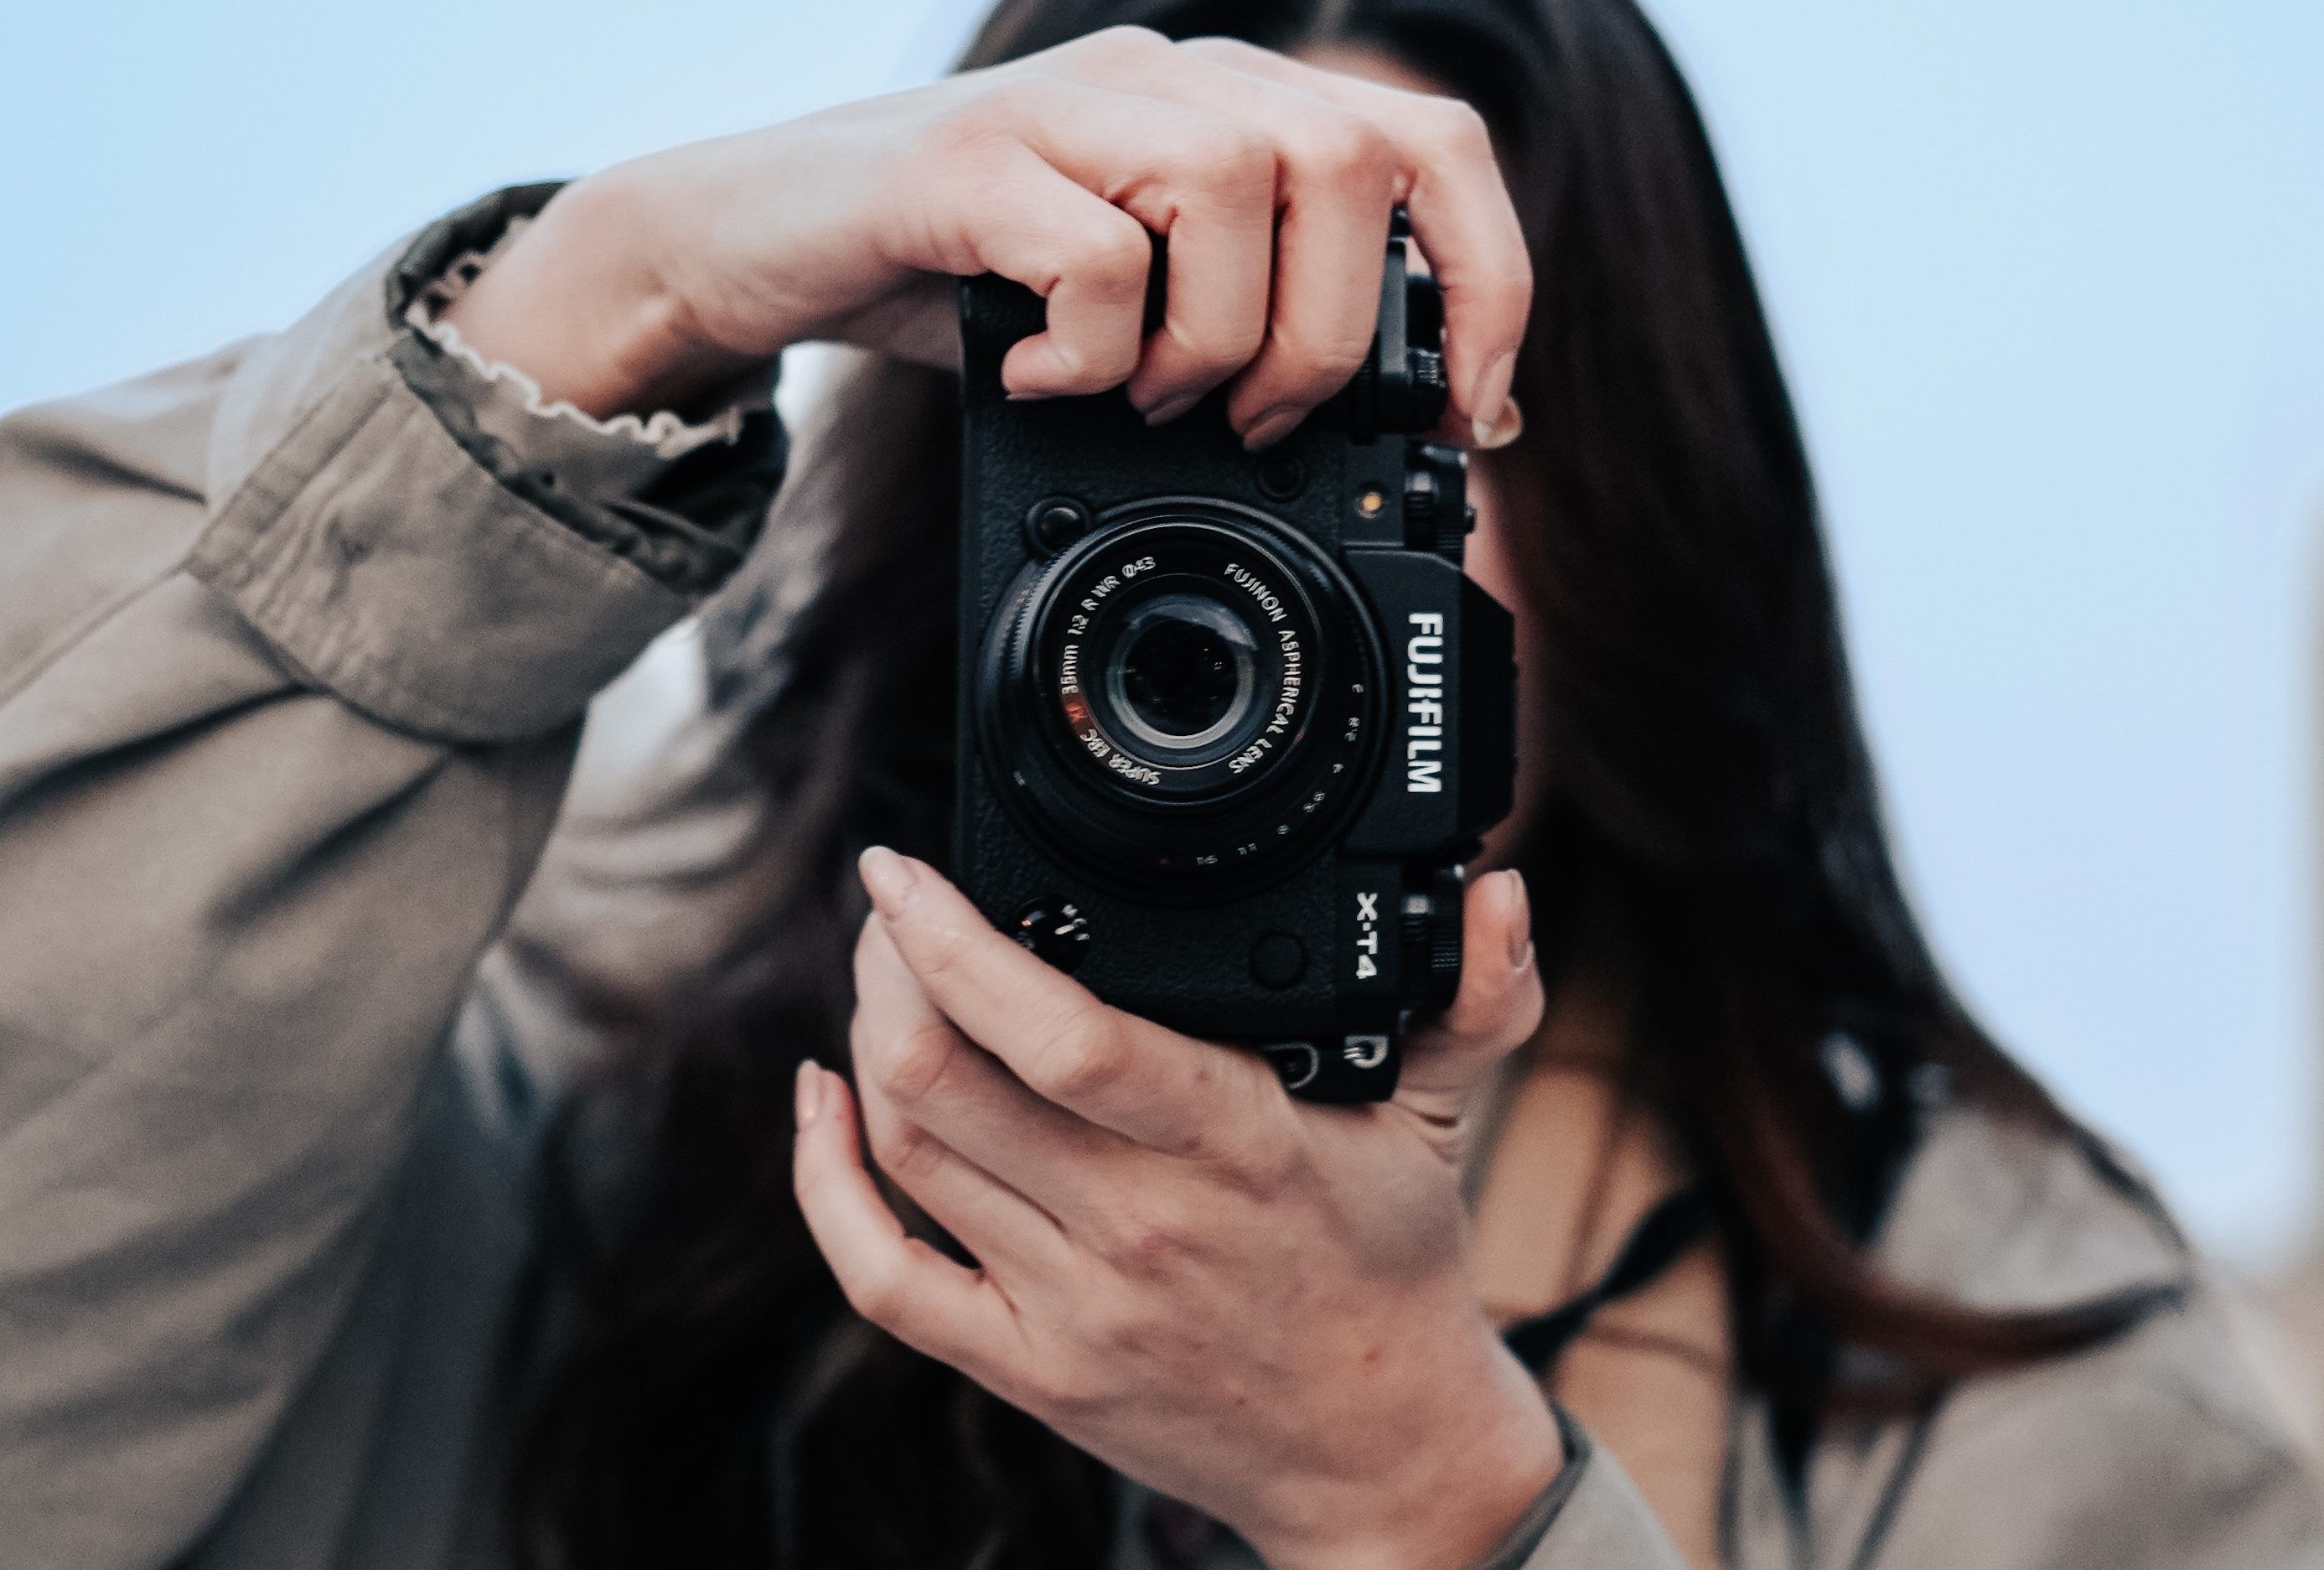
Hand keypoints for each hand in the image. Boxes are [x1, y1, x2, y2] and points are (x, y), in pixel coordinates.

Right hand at [442, 27, 1528, 448]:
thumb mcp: (1130, 292)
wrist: (742, 239)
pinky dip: (1091, 349)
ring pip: (1240, 187)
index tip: (1470, 416)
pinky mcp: (965, 160)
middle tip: (1256, 426)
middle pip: (1350, 162)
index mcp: (1227, 96)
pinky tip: (1033, 381)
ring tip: (1142, 402)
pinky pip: (1096, 250)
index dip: (1487, 276)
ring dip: (1216, 340)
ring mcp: (1062, 101)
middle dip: (1331, 336)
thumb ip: (1245, 315)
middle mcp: (1162, 72)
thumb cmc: (951, 278)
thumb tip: (1383, 433)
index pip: (1431, 139)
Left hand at [793, 848, 1559, 1569]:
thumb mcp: (1444, 1120)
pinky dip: (825, 1181)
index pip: (1064, 1038)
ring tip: (880, 978)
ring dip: (866, 1044)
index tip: (909, 871)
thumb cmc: (1394, 1268)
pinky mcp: (1025, 1366)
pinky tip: (823, 1102)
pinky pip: (883, 1274)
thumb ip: (1475, 997)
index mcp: (1234, 1147)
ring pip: (909, 1152)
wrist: (1375, 1452)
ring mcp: (1070, 1304)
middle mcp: (1138, 1225)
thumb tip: (1500, 887)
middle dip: (887, 968)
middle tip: (891, 907)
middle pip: (945, 1080)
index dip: (957, 944)